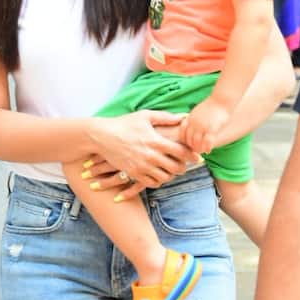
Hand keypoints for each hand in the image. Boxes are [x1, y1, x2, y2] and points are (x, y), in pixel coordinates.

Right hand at [82, 110, 201, 198]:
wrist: (102, 136)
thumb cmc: (124, 123)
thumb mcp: (145, 116)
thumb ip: (166, 117)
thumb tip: (183, 117)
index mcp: (155, 140)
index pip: (181, 152)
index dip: (192, 156)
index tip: (197, 157)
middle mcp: (150, 155)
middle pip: (176, 167)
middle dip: (183, 167)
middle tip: (185, 165)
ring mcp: (142, 166)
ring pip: (165, 177)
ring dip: (171, 174)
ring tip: (171, 169)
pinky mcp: (133, 173)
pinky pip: (152, 183)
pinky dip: (159, 181)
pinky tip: (159, 174)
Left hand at [181, 97, 230, 154]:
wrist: (222, 99)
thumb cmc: (212, 105)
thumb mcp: (198, 111)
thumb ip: (193, 120)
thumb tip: (192, 128)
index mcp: (190, 118)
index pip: (182, 133)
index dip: (185, 141)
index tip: (189, 144)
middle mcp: (194, 123)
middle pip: (188, 140)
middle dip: (192, 147)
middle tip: (196, 151)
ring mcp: (202, 127)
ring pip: (196, 144)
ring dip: (199, 149)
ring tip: (202, 151)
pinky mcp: (211, 129)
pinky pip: (207, 143)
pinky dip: (207, 148)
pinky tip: (209, 150)